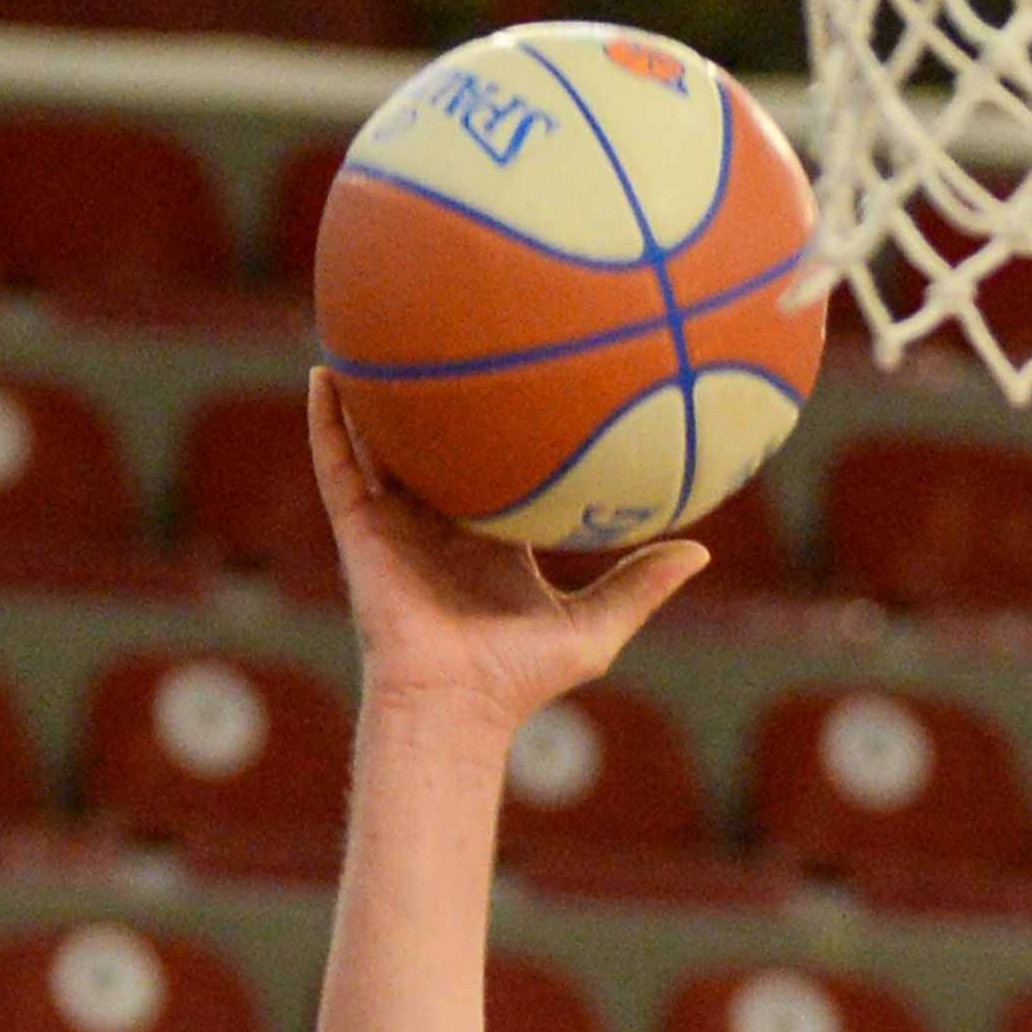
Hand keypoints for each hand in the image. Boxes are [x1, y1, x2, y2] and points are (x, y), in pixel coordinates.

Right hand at [305, 368, 708, 738]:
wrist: (456, 703)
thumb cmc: (523, 677)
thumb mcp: (596, 626)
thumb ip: (641, 585)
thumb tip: (704, 550)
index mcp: (492, 537)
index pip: (498, 467)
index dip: (506, 426)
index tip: (524, 374)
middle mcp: (440, 523)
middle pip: (436, 444)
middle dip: (439, 396)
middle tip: (453, 329)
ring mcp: (396, 524)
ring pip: (380, 442)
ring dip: (373, 391)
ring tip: (372, 328)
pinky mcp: (359, 531)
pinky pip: (337, 465)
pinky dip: (328, 421)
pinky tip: (327, 372)